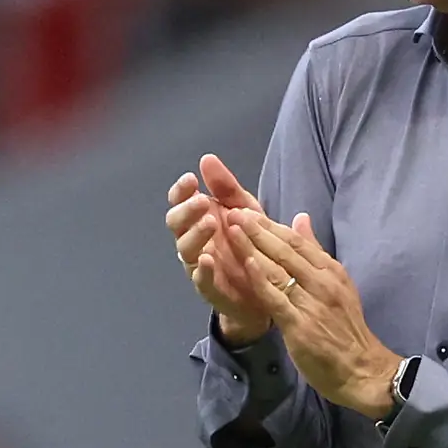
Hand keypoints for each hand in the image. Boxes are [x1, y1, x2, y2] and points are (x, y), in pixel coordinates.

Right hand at [165, 154, 268, 342]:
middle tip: (202, 202)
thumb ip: (226, 186)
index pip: (179, 202)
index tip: (191, 179)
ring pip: (185, 250)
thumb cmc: (250, 242)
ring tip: (210, 223)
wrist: (271, 285)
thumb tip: (207, 158)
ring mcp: (200, 265)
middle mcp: (194, 241)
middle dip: (186, 211)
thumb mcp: (245, 209)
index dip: (180, 191)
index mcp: (198, 219)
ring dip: (195, 235)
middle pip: (176, 224)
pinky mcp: (212, 289)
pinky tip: (208, 259)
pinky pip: (201, 281)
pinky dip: (202, 270)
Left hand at [224, 208, 399, 419]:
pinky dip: (261, 279)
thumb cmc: (345, 329)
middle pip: (286, 250)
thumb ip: (316, 253)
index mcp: (331, 271)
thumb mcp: (337, 285)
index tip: (247, 210)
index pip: (297, 242)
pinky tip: (246, 264)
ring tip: (231, 230)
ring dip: (253, 247)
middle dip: (257, 229)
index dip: (271, 225)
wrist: (361, 369)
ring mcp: (312, 303)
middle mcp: (322, 282)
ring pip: (278, 269)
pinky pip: (277, 298)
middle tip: (233, 211)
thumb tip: (301, 219)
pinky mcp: (300, 325)